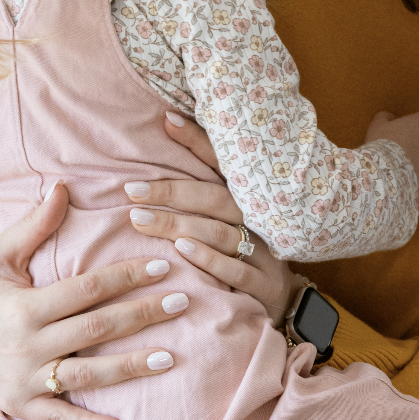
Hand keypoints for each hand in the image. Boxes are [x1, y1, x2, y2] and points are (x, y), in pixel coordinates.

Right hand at [0, 182, 189, 419]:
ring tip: (170, 358)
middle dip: (141, 315)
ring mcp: (26, 378)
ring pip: (87, 374)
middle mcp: (27, 343)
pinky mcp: (23, 405)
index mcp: (24, 305)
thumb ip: (34, 225)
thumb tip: (64, 187)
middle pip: (95, 329)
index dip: (126, 277)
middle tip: (183, 304)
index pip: (86, 289)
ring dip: (130, 368)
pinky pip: (61, 417)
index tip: (163, 268)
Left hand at [123, 112, 299, 327]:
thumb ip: (203, 185)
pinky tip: (182, 250)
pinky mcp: (265, 283)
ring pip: (221, 233)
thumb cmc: (248, 248)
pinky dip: (208, 259)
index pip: (223, 162)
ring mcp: (264, 250)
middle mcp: (259, 218)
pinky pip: (236, 269)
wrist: (286, 299)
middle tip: (131, 191)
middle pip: (214, 198)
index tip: (166, 120)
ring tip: (143, 221)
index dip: (197, 141)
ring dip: (180, 225)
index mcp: (250, 196)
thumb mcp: (232, 216)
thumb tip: (166, 128)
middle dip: (172, 192)